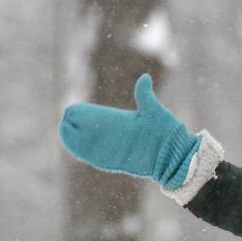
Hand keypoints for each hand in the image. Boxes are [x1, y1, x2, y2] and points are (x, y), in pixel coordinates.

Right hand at [59, 73, 199, 189]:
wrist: (177, 155)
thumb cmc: (169, 132)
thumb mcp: (155, 111)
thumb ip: (145, 96)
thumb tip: (144, 78)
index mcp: (122, 123)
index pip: (97, 118)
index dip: (84, 115)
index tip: (71, 112)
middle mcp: (117, 137)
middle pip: (90, 131)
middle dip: (76, 127)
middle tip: (64, 122)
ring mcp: (117, 149)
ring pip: (90, 145)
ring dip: (76, 140)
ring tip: (63, 131)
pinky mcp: (118, 162)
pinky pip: (97, 158)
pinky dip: (84, 153)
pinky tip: (72, 147)